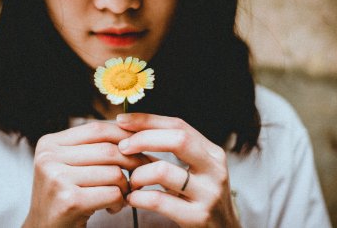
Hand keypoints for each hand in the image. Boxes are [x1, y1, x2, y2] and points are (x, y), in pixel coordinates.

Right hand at [23, 121, 148, 227]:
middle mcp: (49, 158)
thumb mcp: (70, 164)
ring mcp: (57, 178)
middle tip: (143, 171)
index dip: (124, 135)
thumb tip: (133, 131)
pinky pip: (112, 193)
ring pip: (113, 172)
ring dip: (126, 186)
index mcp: (50, 144)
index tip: (141, 144)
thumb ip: (92, 147)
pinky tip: (112, 208)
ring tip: (121, 195)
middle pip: (108, 150)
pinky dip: (119, 202)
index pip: (96, 129)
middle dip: (133, 161)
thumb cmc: (64, 195)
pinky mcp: (70, 201)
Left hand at [116, 113, 239, 227]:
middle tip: (122, 147)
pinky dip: (138, 198)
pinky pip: (159, 200)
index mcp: (212, 152)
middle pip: (177, 140)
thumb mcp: (195, 168)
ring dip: (138, 173)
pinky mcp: (197, 217)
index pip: (178, 125)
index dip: (148, 120)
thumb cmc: (199, 196)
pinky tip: (132, 199)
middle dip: (143, 139)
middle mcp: (214, 169)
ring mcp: (208, 193)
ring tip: (131, 181)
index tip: (122, 120)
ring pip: (163, 170)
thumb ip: (173, 149)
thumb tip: (133, 128)